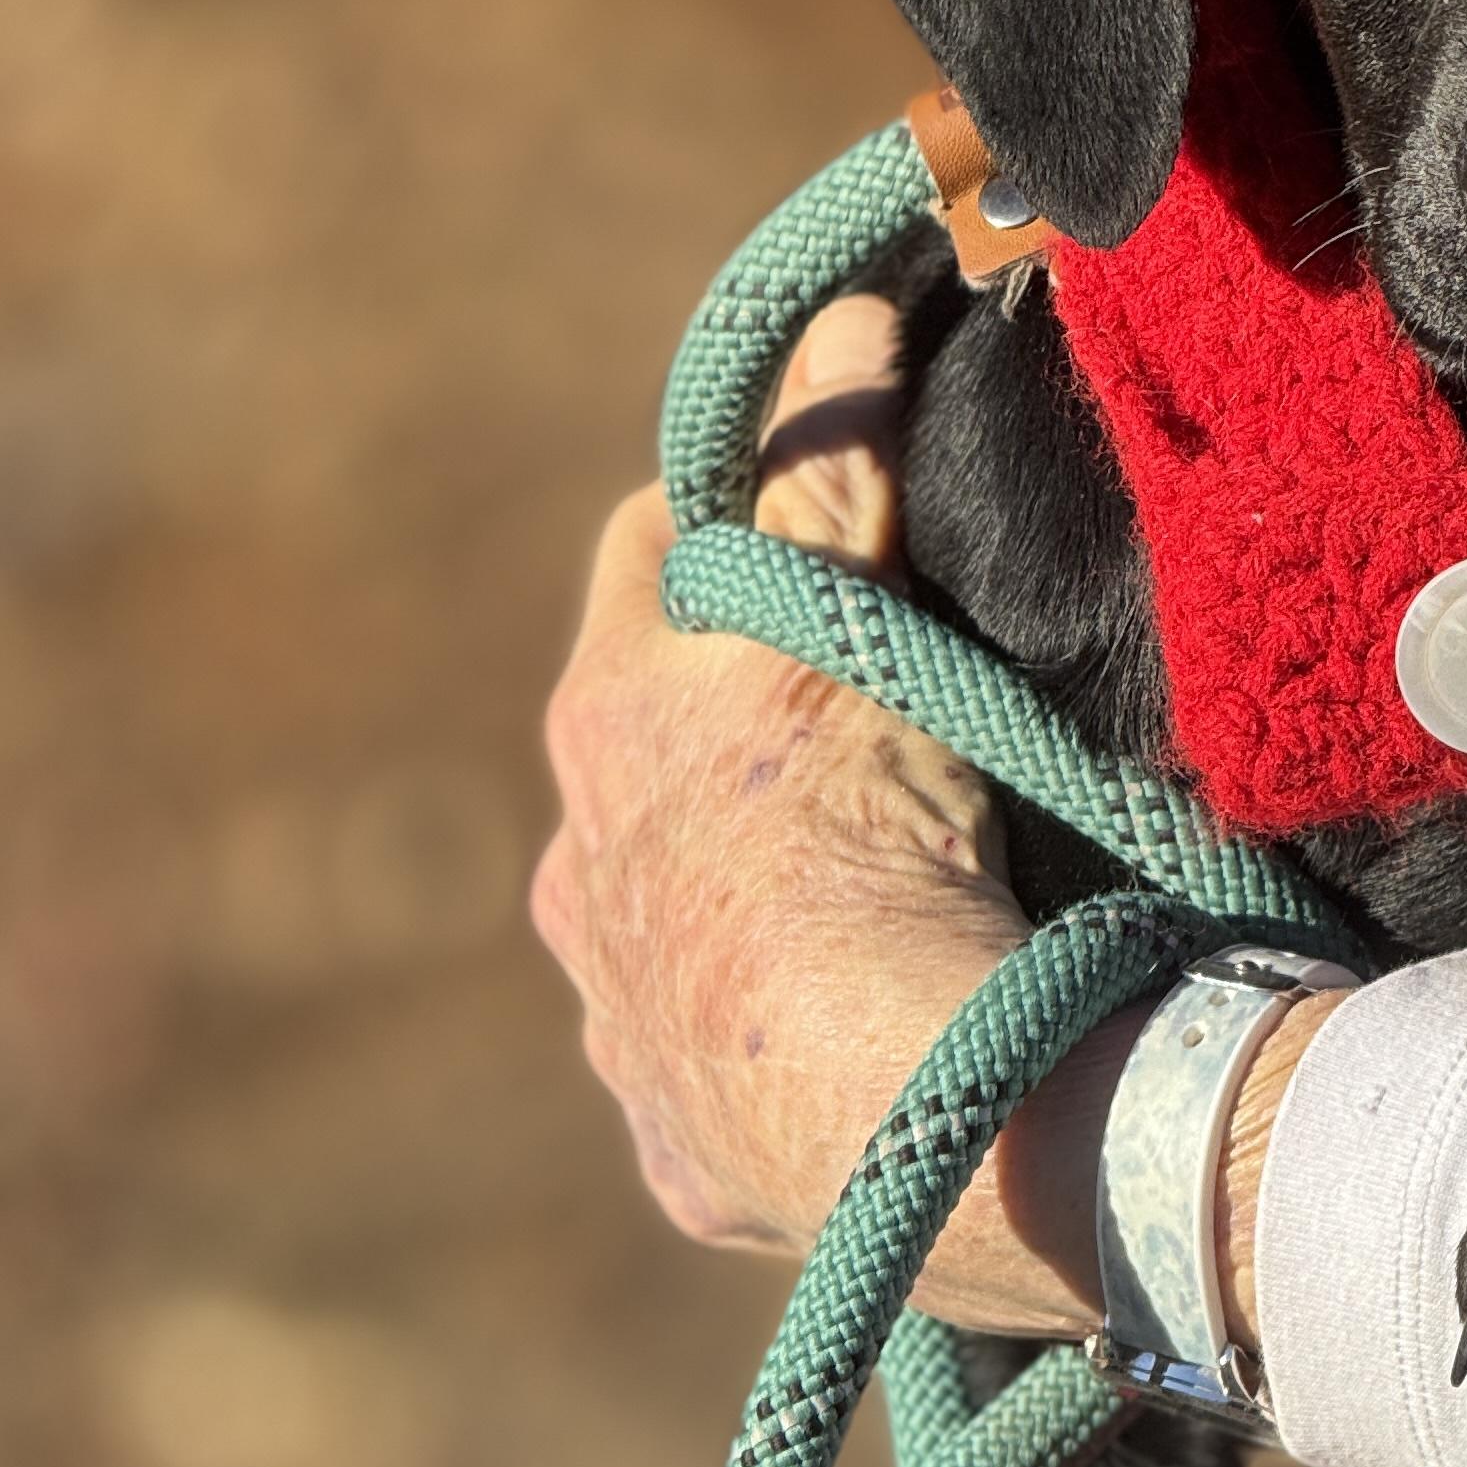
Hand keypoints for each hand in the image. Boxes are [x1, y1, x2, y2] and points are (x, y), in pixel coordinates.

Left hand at [530, 296, 1120, 1332]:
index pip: (645, 558)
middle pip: (640, 757)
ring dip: (741, 910)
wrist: (886, 1093)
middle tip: (859, 731)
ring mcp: (623, 1028)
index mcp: (607, 726)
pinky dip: (775, 1062)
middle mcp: (581, 879)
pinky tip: (862, 1059)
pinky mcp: (683, 1153)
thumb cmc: (862, 831)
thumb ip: (838, 469)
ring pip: (665, 930)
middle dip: (728, 734)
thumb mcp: (854, 623)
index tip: (797, 504)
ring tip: (872, 917)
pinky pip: (719, 1085)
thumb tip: (839, 312)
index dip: (721, 516)